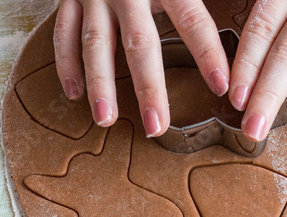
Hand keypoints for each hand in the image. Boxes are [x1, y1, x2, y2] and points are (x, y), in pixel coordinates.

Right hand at [54, 0, 229, 136]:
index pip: (192, 20)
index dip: (208, 55)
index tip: (222, 88)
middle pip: (139, 44)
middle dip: (148, 88)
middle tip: (156, 125)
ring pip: (96, 44)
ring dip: (101, 84)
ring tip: (107, 120)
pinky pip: (64, 32)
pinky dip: (66, 63)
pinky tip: (74, 93)